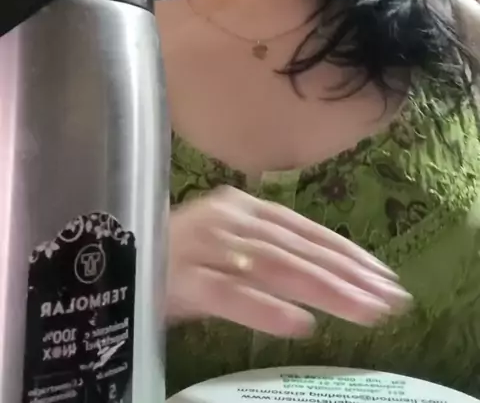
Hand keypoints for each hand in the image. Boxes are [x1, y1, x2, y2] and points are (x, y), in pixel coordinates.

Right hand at [166, 186, 411, 336]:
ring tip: (364, 313)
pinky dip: (264, 309)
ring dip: (323, 291)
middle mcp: (228, 218)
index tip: (386, 278)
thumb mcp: (225, 246)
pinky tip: (299, 325)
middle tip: (391, 301)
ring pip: (274, 268)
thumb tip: (325, 279)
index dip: (348, 254)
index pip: (306, 230)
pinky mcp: (179, 278)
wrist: (104, 257)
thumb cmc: (171, 254)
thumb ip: (267, 254)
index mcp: (241, 207)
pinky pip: (228, 294)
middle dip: (348, 276)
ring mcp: (203, 246)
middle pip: (298, 249)